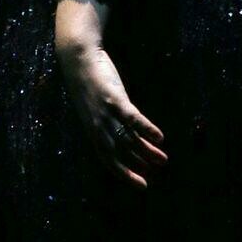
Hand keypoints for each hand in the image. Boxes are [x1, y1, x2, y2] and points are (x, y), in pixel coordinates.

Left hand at [55, 43, 167, 188]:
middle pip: (121, 151)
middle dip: (139, 164)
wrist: (77, 58)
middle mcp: (98, 125)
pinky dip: (147, 129)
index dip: (124, 173)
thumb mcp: (91, 105)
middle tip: (156, 173)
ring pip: (129, 138)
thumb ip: (103, 119)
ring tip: (164, 159)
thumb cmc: (85, 80)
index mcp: (91, 128)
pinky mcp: (114, 99)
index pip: (107, 158)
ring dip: (147, 150)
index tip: (141, 184)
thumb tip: (119, 131)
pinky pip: (133, 119)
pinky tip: (161, 137)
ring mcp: (106, 113)